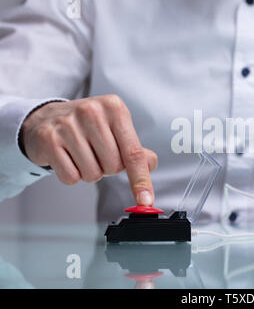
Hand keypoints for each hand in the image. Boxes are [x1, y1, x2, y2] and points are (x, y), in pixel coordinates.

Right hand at [21, 95, 156, 205]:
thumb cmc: (88, 127)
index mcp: (114, 108)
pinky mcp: (49, 139)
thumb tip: (150, 165)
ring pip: (93, 174)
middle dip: (108, 168)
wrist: (47, 119)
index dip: (140, 179)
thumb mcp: (116, 130)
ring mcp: (68, 124)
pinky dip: (72, 175)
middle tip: (98, 154)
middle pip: (114, 166)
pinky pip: (71, 177)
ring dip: (90, 172)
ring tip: (82, 154)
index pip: (133, 153)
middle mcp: (92, 111)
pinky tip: (68, 158)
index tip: (145, 200)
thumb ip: (136, 150)